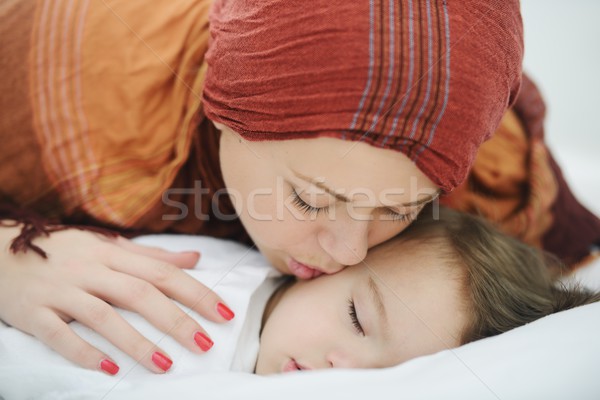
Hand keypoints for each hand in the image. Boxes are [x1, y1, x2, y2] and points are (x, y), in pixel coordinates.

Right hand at [0, 224, 233, 374]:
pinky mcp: (33, 312)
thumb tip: (195, 259)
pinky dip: (84, 353)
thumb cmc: (64, 252)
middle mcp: (89, 269)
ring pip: (103, 316)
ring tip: (165, 365)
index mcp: (111, 253)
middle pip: (139, 293)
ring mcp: (60, 291)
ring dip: (136, 341)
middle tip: (205, 344)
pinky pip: (59, 335)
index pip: (162, 272)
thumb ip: (152, 256)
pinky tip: (110, 370)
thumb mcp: (108, 247)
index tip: (224, 313)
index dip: (196, 292)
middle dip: (176, 320)